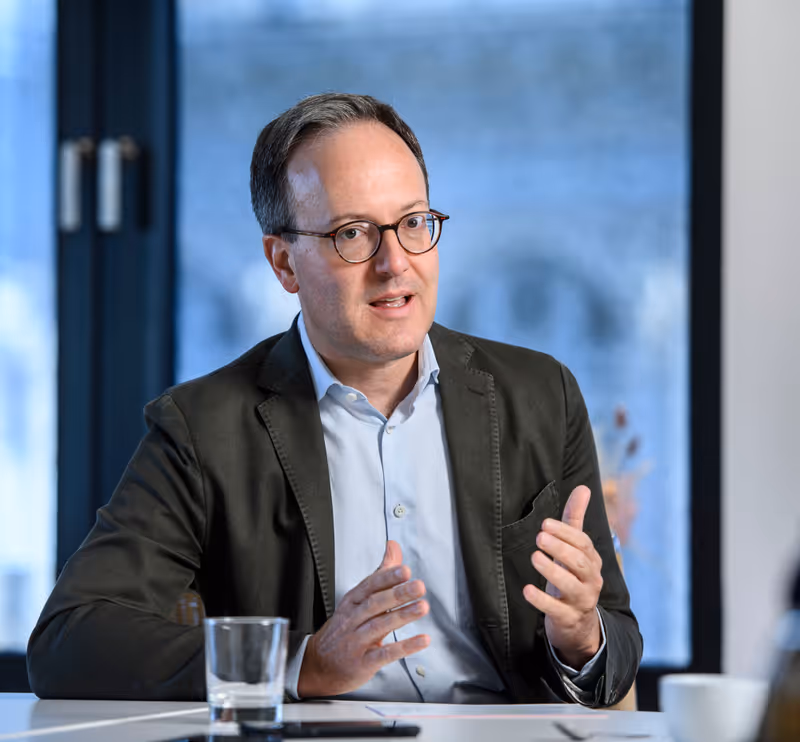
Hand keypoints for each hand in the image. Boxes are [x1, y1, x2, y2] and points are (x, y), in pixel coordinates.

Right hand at [297, 540, 429, 697]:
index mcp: (352, 602)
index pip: (369, 586)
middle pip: (375, 604)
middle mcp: (353, 620)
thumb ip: (381, 574)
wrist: (320, 665)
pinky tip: (421, 640)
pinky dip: (404, 647)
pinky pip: (385, 653)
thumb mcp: (357, 600)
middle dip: (398, 594)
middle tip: (418, 586)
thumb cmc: (343, 630)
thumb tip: (394, 547)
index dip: (387, 578)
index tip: (404, 570)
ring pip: (379, 625)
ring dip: (402, 616)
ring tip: (422, 607)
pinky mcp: (363, 662)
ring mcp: (356, 642)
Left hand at [522, 485, 602, 668]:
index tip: (545, 524)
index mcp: (592, 560)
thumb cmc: (573, 576)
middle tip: (540, 537)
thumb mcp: (574, 549)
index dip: (565, 533)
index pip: (583, 543)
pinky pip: (556, 610)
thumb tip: (583, 488)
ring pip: (571, 585)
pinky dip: (541, 600)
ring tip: (535, 557)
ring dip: (552, 570)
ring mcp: (581, 600)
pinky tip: (527, 590)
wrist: (578, 622)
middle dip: (560, 548)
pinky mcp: (568, 618)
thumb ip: (575, 519)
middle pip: (580, 562)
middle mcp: (591, 579)